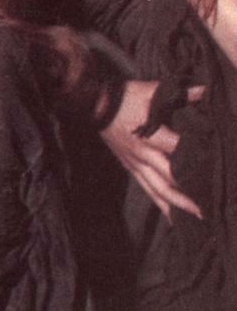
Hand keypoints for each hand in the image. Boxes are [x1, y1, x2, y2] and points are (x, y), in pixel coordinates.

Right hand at [99, 79, 204, 221]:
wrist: (93, 103)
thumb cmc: (124, 97)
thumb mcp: (152, 91)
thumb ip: (181, 93)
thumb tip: (207, 90)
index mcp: (150, 136)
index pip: (179, 152)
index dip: (197, 162)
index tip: (217, 171)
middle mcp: (143, 155)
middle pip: (168, 180)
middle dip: (187, 197)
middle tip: (207, 211)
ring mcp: (135, 163)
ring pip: (157, 189)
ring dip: (175, 205)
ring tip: (193, 220)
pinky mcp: (130, 166)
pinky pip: (146, 188)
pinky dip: (159, 202)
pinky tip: (171, 215)